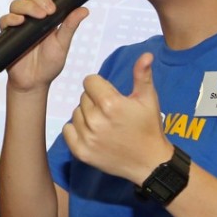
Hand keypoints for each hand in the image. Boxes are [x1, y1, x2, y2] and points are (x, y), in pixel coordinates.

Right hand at [0, 0, 88, 91]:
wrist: (34, 82)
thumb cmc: (49, 63)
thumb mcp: (63, 43)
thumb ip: (70, 26)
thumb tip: (84, 9)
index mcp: (47, 12)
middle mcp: (32, 14)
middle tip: (50, 10)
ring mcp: (19, 22)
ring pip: (17, 2)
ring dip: (28, 6)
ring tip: (39, 18)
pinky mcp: (8, 33)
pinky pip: (5, 19)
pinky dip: (12, 18)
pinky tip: (20, 22)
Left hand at [62, 53, 173, 184]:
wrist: (149, 162)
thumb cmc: (149, 127)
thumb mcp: (148, 99)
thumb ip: (142, 75)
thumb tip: (145, 54)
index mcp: (110, 104)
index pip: (89, 81)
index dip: (101, 86)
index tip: (112, 96)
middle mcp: (95, 120)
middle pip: (83, 97)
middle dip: (95, 101)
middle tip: (111, 113)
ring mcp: (87, 137)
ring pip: (76, 113)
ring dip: (87, 115)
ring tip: (105, 124)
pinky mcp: (81, 151)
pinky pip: (67, 130)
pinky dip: (76, 130)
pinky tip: (93, 134)